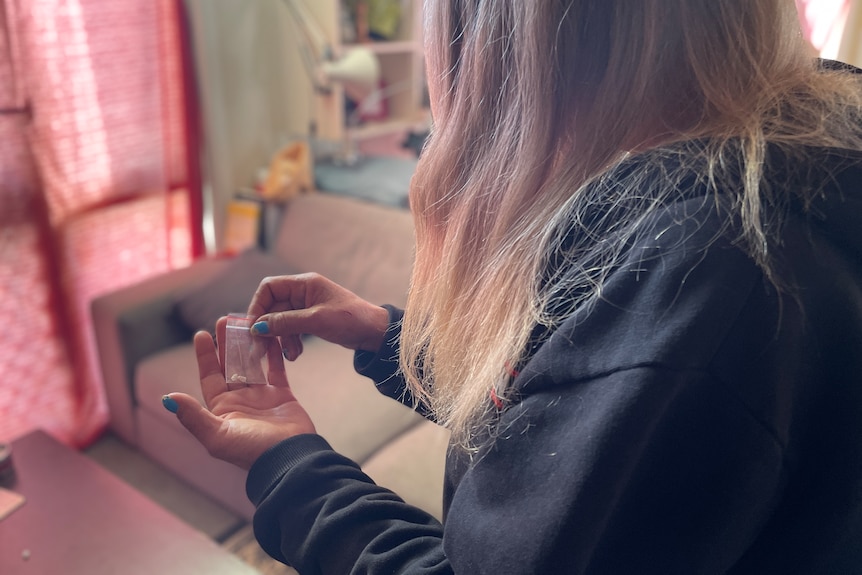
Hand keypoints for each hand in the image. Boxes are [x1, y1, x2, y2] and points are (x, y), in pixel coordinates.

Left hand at [164, 317, 315, 469]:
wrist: (289, 458)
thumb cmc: (252, 450)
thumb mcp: (217, 436)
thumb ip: (193, 416)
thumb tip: (168, 398)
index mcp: (222, 409)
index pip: (210, 376)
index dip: (205, 356)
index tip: (201, 334)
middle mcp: (240, 401)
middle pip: (230, 366)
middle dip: (226, 344)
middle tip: (224, 320)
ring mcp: (262, 397)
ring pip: (252, 364)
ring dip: (248, 345)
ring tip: (246, 323)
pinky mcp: (282, 395)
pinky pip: (276, 368)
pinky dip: (274, 352)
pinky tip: (271, 336)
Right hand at [247, 272, 389, 360]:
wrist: (374, 332)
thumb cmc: (350, 319)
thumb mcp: (316, 320)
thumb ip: (285, 322)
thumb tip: (258, 327)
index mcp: (304, 284)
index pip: (269, 288)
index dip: (258, 306)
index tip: (253, 328)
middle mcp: (303, 292)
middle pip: (273, 306)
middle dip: (268, 328)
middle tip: (262, 348)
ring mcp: (307, 307)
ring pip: (281, 321)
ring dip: (281, 338)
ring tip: (290, 354)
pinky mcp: (312, 320)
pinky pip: (292, 329)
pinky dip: (291, 341)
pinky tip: (295, 354)